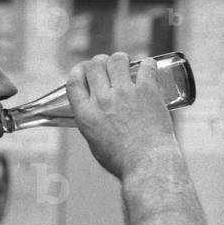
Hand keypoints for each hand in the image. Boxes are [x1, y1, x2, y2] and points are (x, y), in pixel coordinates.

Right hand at [66, 53, 176, 178]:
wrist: (148, 165)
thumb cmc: (123, 162)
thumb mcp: (96, 145)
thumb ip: (93, 126)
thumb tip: (96, 117)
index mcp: (86, 114)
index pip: (74, 81)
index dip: (79, 70)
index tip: (84, 69)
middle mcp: (102, 100)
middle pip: (95, 65)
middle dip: (101, 61)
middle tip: (109, 66)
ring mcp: (125, 93)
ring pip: (117, 60)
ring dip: (121, 59)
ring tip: (128, 64)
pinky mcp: (147, 91)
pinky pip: (146, 66)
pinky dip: (147, 64)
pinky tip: (149, 68)